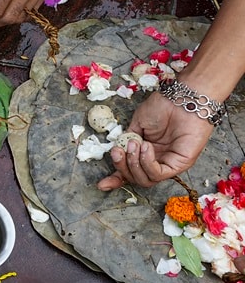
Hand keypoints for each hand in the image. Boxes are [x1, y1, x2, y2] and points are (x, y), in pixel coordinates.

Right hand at [97, 92, 214, 190]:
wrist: (181, 98)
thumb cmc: (162, 107)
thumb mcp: (136, 126)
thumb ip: (127, 142)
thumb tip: (117, 154)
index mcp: (146, 153)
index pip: (131, 172)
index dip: (116, 180)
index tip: (101, 184)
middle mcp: (158, 161)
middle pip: (136, 178)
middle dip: (122, 167)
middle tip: (118, 151)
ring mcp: (169, 163)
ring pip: (146, 180)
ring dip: (134, 164)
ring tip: (134, 144)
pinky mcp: (180, 164)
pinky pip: (159, 174)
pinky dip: (147, 163)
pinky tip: (145, 147)